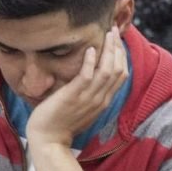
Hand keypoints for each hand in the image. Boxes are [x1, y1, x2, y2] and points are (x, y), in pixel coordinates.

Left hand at [26, 27, 127, 148]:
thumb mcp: (82, 107)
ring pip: (107, 70)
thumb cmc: (61, 123)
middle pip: (118, 69)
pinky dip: (91, 61)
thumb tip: (89, 77)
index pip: (121, 75)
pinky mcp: (74, 96)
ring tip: (106, 34)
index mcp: (104, 101)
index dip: (121, 56)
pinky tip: (90, 49)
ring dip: (109, 50)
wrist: (49, 140)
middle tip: (114, 31)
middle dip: (118, 48)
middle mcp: (101, 98)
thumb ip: (89, 93)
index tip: (117, 41)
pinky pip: (88, 76)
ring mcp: (89, 98)